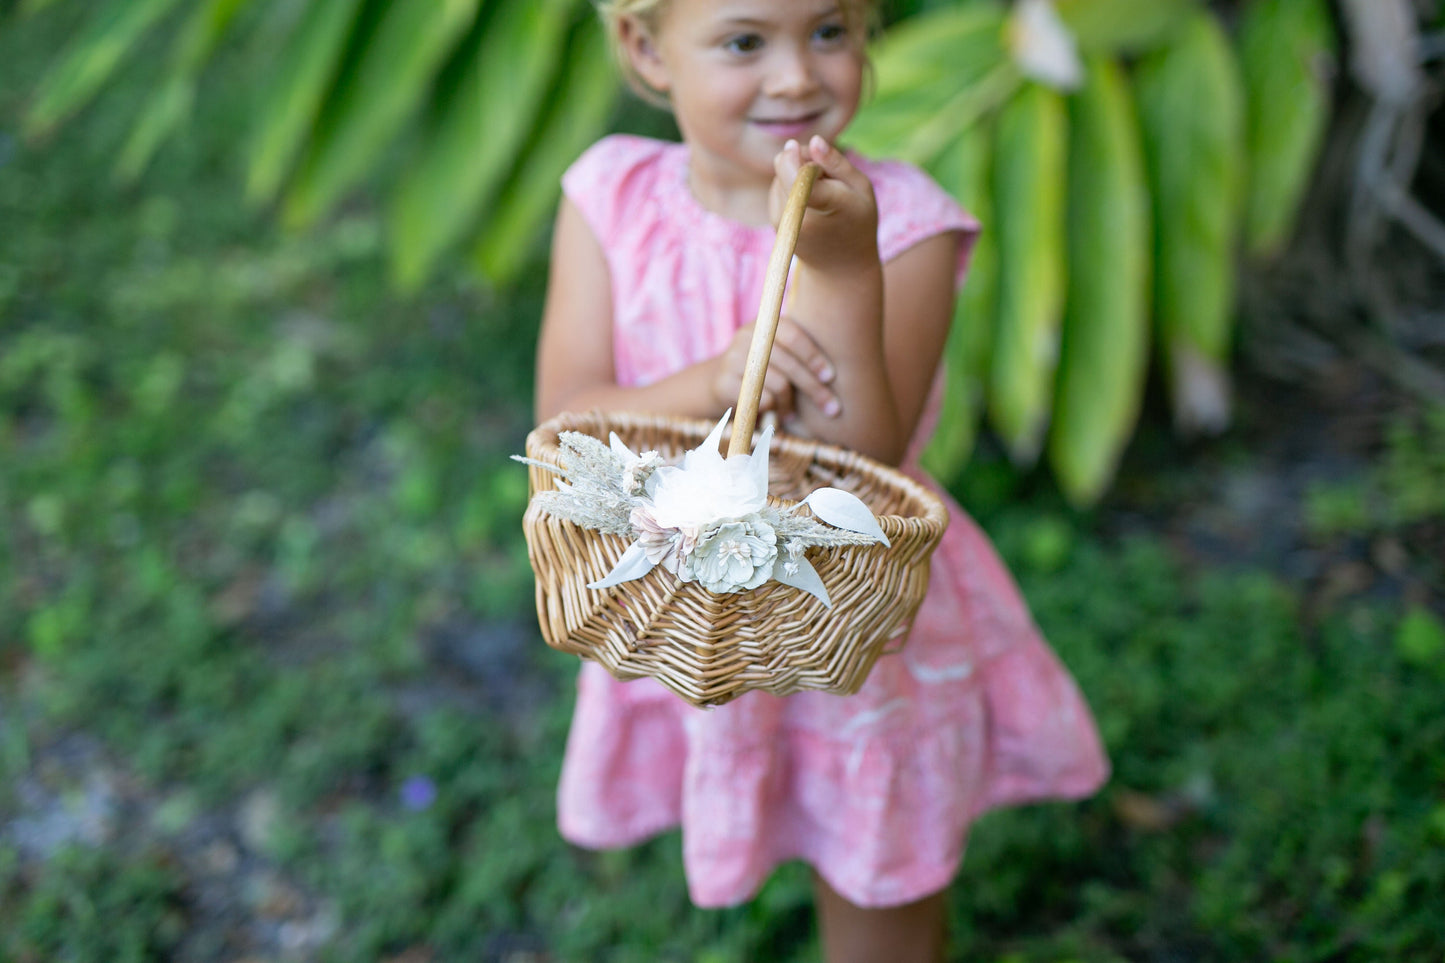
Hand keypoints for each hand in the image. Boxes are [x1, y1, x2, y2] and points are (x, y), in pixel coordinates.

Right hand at [713, 316, 840, 418]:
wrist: (718, 381)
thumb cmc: (764, 367)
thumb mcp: (779, 351)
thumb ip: (801, 348)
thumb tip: (853, 353)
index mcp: (766, 324)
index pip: (794, 335)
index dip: (814, 357)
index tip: (831, 377)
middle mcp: (747, 337)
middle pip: (789, 364)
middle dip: (814, 389)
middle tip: (832, 408)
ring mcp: (732, 359)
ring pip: (777, 385)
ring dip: (790, 405)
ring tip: (794, 415)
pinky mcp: (723, 383)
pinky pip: (761, 400)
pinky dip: (773, 410)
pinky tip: (776, 416)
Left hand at [770, 135, 878, 271]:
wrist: (842, 265)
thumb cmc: (858, 220)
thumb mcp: (860, 187)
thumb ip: (836, 162)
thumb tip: (812, 140)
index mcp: (823, 205)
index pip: (796, 175)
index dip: (795, 156)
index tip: (799, 147)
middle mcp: (796, 216)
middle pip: (784, 167)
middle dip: (801, 159)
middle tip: (827, 174)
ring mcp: (782, 220)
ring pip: (779, 174)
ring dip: (797, 173)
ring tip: (823, 191)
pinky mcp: (775, 220)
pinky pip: (777, 186)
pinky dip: (792, 185)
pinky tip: (811, 201)